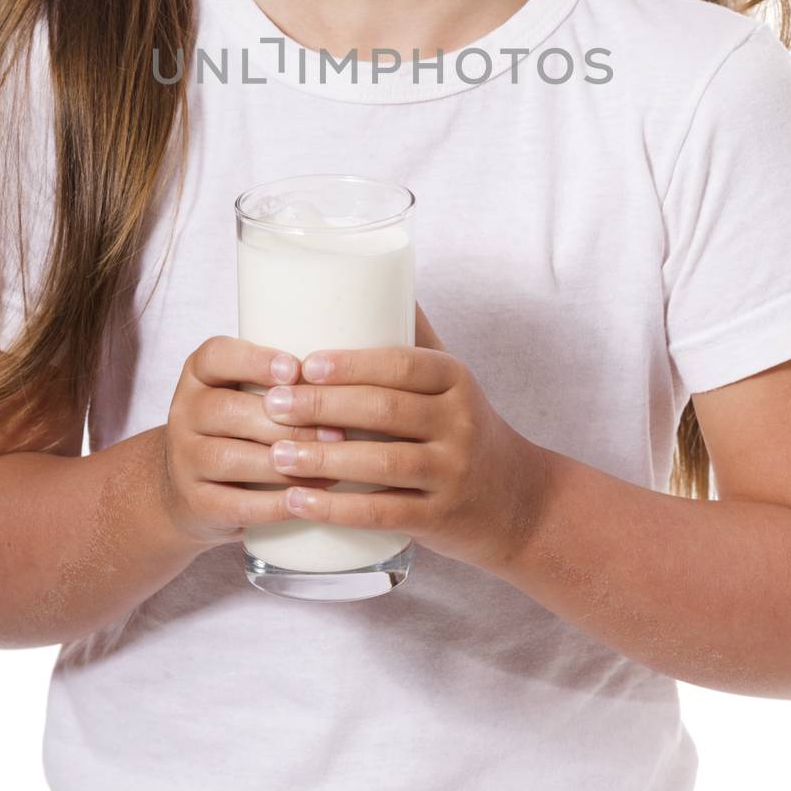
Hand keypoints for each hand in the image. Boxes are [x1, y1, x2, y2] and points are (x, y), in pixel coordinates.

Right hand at [159, 336, 348, 550]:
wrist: (192, 489)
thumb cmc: (242, 429)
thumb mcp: (248, 392)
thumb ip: (286, 380)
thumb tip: (360, 371)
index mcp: (199, 374)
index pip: (216, 355)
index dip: (255, 361)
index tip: (295, 370)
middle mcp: (184, 411)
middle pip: (228, 410)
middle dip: (288, 422)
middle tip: (338, 432)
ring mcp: (185, 460)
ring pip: (231, 458)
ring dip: (286, 463)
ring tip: (332, 467)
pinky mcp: (196, 503)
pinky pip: (236, 504)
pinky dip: (275, 504)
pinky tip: (307, 501)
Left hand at [262, 302, 551, 572]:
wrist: (518, 500)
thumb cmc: (464, 426)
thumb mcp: (451, 378)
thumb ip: (413, 335)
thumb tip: (370, 273)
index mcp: (456, 378)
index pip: (402, 364)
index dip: (351, 363)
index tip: (304, 364)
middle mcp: (460, 422)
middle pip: (385, 409)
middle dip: (322, 407)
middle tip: (273, 405)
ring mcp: (452, 472)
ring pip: (381, 464)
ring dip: (323, 459)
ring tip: (275, 454)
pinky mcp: (440, 517)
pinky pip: (383, 513)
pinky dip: (337, 509)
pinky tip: (297, 502)